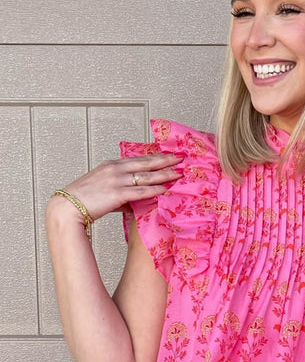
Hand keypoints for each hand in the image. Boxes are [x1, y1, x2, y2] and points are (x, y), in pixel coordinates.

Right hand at [48, 152, 182, 223]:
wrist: (67, 206)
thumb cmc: (83, 200)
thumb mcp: (102, 188)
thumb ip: (120, 190)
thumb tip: (134, 200)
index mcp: (111, 165)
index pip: (138, 159)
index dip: (155, 156)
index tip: (167, 155)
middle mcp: (115, 169)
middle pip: (146, 163)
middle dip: (165, 160)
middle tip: (180, 158)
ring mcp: (116, 180)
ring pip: (147, 176)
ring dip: (164, 174)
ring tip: (178, 173)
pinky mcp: (117, 194)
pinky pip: (141, 191)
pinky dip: (155, 189)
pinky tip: (165, 189)